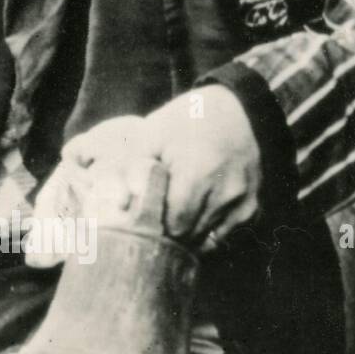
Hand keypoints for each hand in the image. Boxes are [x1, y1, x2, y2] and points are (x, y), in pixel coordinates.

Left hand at [55, 87, 260, 250]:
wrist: (237, 113)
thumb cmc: (184, 123)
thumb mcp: (149, 134)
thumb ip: (126, 164)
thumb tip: (101, 185)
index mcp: (195, 175)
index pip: (170, 226)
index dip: (151, 229)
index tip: (138, 223)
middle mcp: (224, 194)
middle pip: (187, 236)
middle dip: (167, 236)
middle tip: (149, 227)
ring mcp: (242, 203)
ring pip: (207, 241)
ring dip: (187, 236)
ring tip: (171, 222)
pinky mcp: (253, 208)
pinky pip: (227, 237)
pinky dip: (209, 233)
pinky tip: (194, 218)